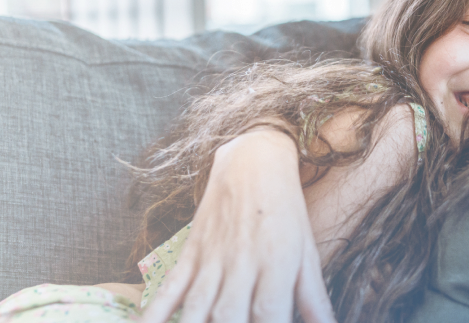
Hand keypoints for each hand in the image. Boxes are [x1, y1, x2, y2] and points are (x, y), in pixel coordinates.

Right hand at [138, 129, 336, 322]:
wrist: (253, 162)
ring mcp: (211, 260)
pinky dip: (154, 314)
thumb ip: (314, 299)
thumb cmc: (286, 212)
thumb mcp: (308, 254)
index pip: (269, 316)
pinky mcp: (190, 253)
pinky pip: (168, 289)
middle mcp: (242, 266)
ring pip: (195, 309)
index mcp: (277, 266)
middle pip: (228, 319)